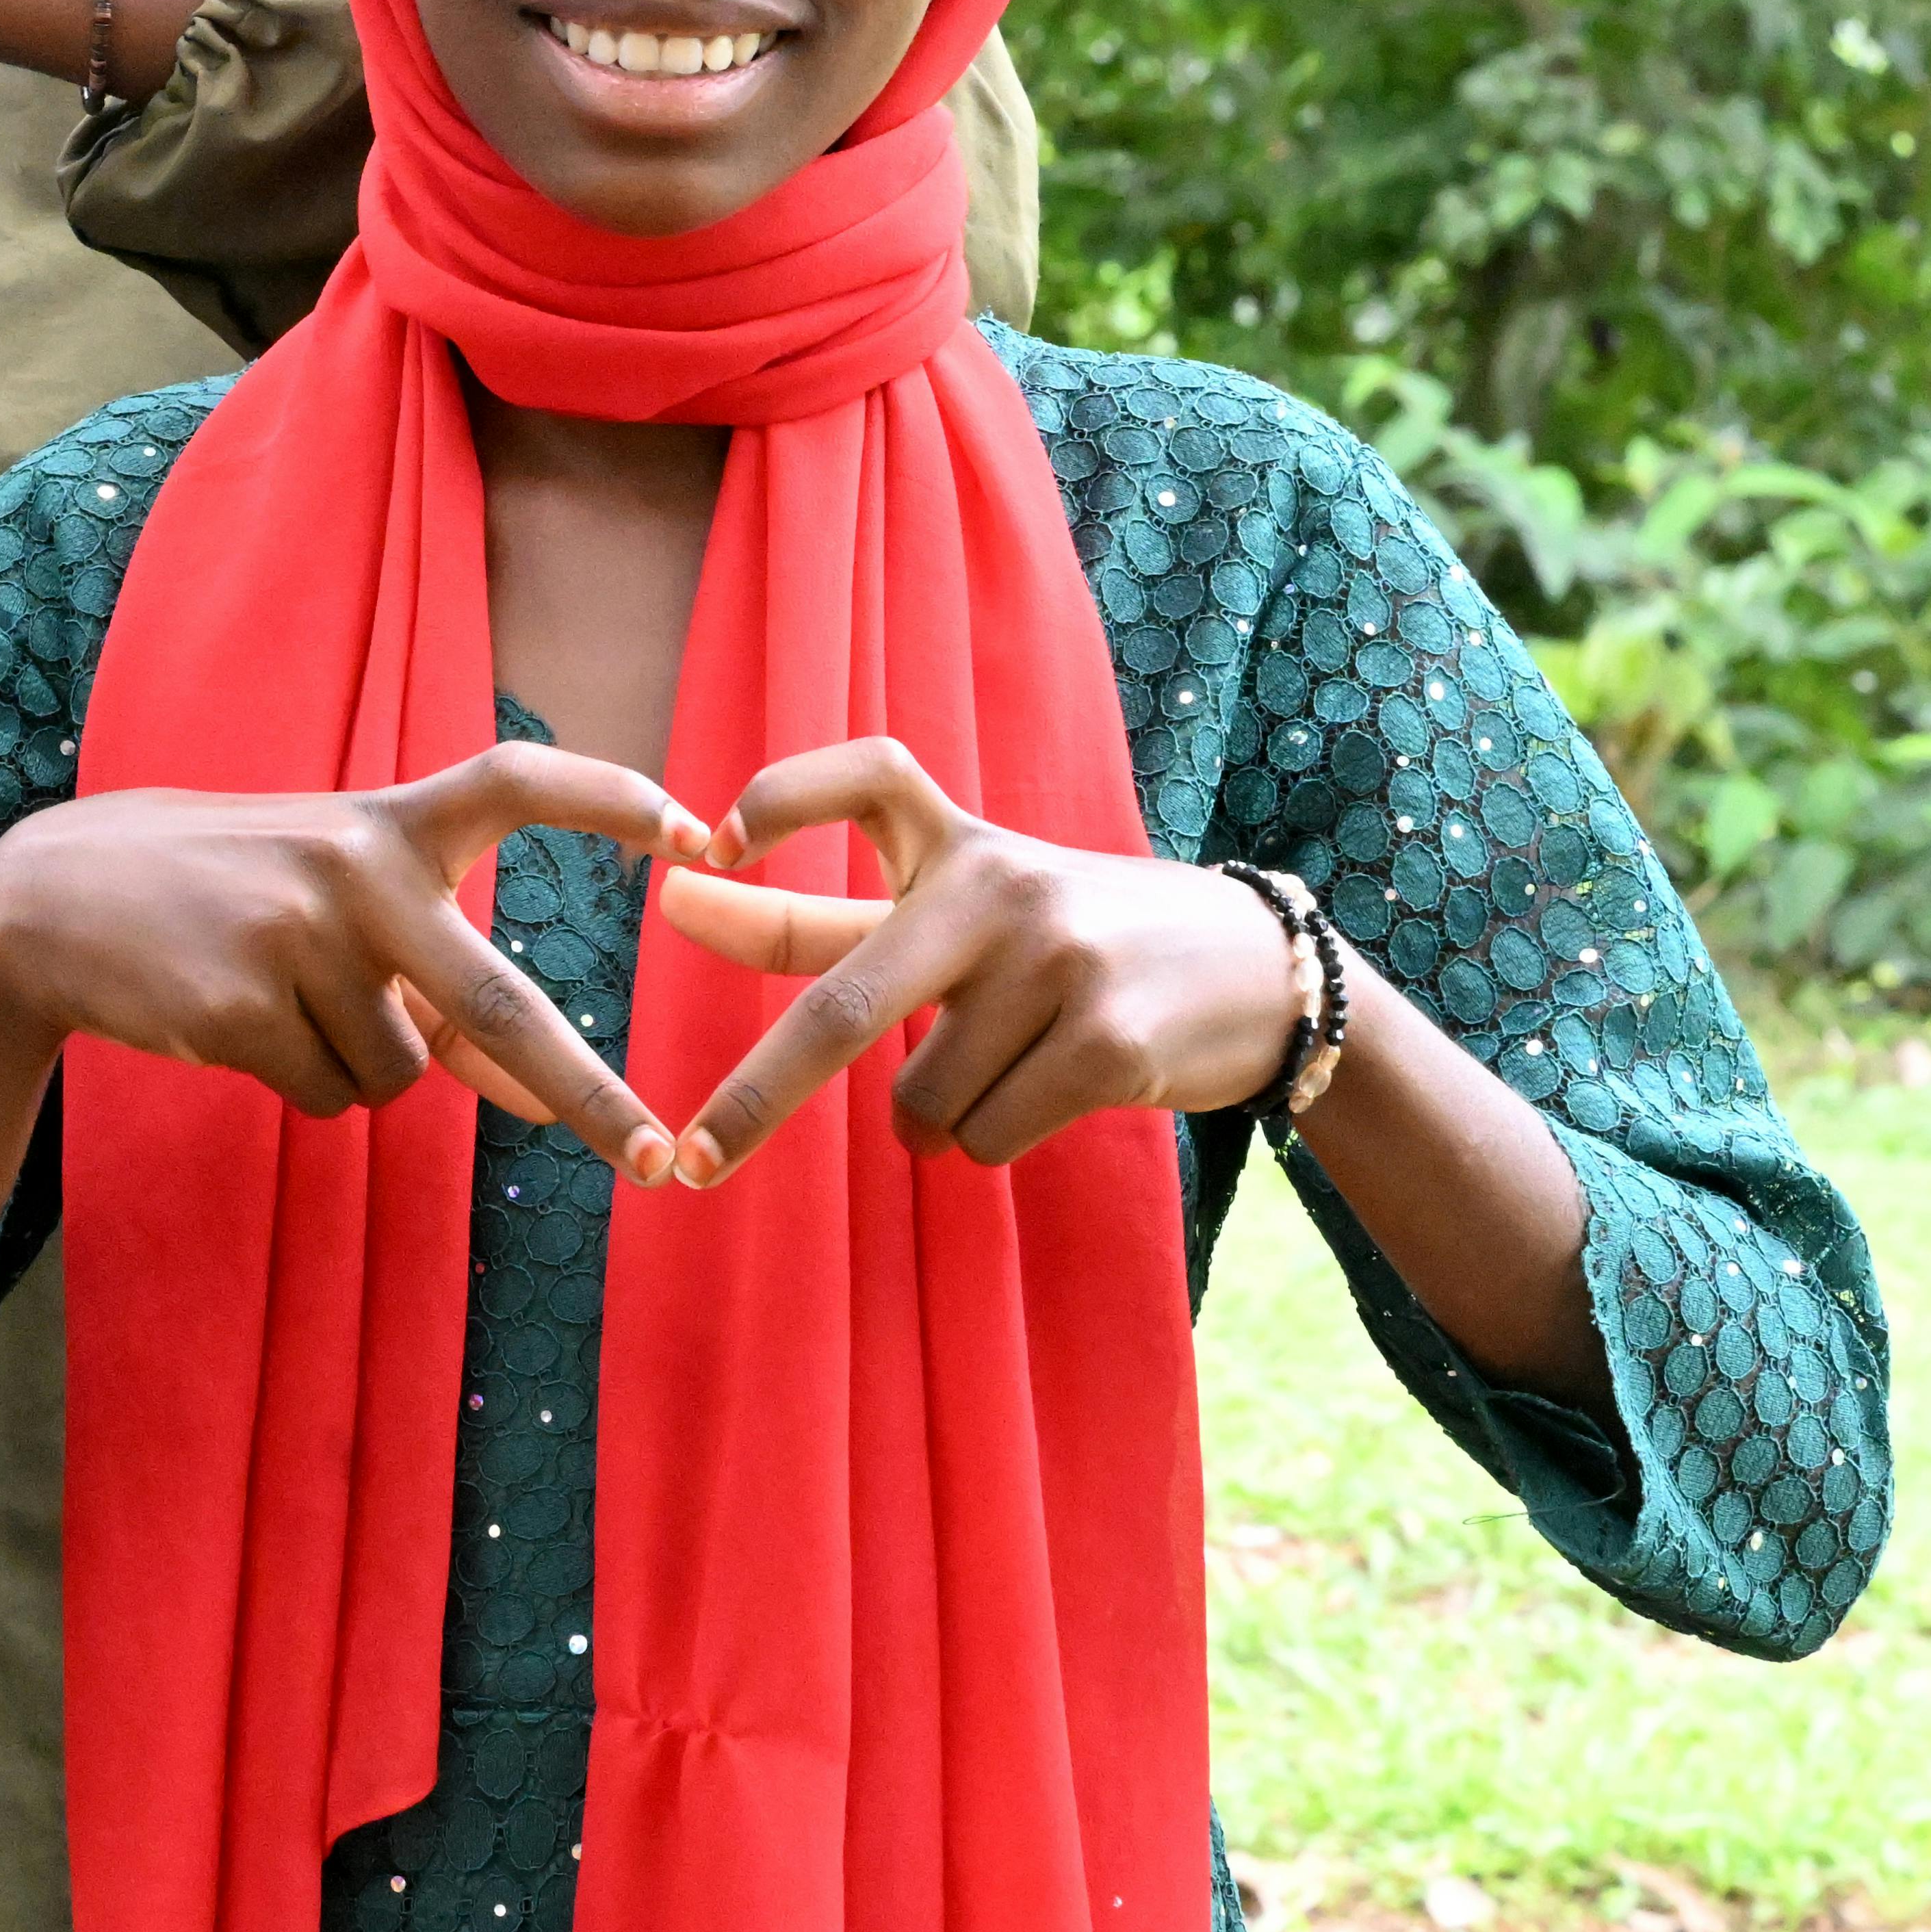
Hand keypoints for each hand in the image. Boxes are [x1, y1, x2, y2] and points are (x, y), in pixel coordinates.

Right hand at [0, 743, 702, 1250]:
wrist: (57, 900)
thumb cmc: (228, 898)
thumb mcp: (336, 908)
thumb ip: (437, 984)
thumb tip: (545, 1101)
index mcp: (387, 823)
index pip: (515, 780)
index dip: (609, 797)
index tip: (700, 830)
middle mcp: (354, 869)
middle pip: (500, 1002)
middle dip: (588, 1094)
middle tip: (661, 1161)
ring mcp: (296, 938)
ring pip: (396, 1073)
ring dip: (355, 1065)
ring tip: (277, 1000)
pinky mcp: (241, 1007)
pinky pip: (326, 1094)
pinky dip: (298, 1082)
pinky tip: (236, 1022)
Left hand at [654, 737, 1303, 1183]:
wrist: (1256, 976)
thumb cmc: (1065, 944)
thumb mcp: (949, 914)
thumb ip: (814, 918)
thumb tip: (675, 901)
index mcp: (958, 842)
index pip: (867, 773)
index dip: (783, 798)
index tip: (710, 852)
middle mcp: (1004, 888)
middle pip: (848, 1002)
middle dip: (759, 1095)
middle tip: (693, 1159)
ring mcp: (1062, 963)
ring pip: (920, 1104)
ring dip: (936, 1122)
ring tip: (1008, 1067)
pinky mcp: (1111, 1045)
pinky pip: (984, 1137)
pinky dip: (990, 1139)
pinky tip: (1051, 1091)